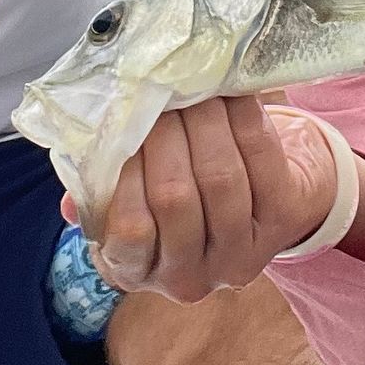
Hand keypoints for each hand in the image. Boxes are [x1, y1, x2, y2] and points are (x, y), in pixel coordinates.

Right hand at [69, 96, 364, 304]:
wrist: (241, 202)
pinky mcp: (283, 221)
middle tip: (157, 90)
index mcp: (134, 272)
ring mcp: (240, 255)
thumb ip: (97, 185)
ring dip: (203, 121)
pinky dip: (243, 118)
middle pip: (176, 198)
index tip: (122, 124)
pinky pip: (262, 160)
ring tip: (190, 85)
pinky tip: (229, 92)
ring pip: (220, 178)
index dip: (127, 172)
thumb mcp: (117, 201)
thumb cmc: (160, 194)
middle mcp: (188, 278)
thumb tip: (81, 153)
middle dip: (164, 134)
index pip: (129, 229)